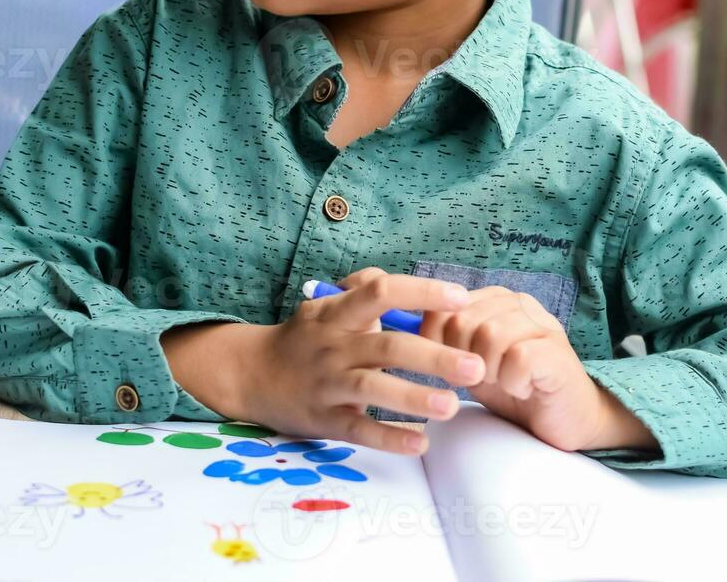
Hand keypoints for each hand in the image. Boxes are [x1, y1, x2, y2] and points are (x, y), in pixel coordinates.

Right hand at [240, 268, 486, 454]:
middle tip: (475, 367)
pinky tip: (419, 443)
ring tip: (452, 406)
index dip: (421, 292)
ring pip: (372, 388)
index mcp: (338, 311)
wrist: (251, 373)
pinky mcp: (322, 419)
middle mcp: (333, 344)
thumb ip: (365, 287)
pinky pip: (358, 429)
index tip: (461, 298)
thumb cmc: (305, 336)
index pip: (380, 291)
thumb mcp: (327, 303)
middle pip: (387, 346)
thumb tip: (408, 284)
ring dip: (414, 397)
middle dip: (434, 356)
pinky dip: (388, 437)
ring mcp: (327, 382)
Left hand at [419, 285, 658, 452]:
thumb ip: (442, 337)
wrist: (562, 418)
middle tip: (484, 378)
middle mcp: (517, 302)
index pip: (442, 307)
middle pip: (463, 321)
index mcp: (493, 299)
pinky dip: (512, 382)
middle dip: (462, 359)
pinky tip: (522, 389)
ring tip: (503, 382)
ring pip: (490, 336)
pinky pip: (517, 359)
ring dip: (489, 372)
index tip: (452, 365)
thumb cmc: (512, 387)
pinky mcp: (557, 353)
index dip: (436, 342)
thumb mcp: (469, 359)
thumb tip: (389, 310)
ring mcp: (541, 324)